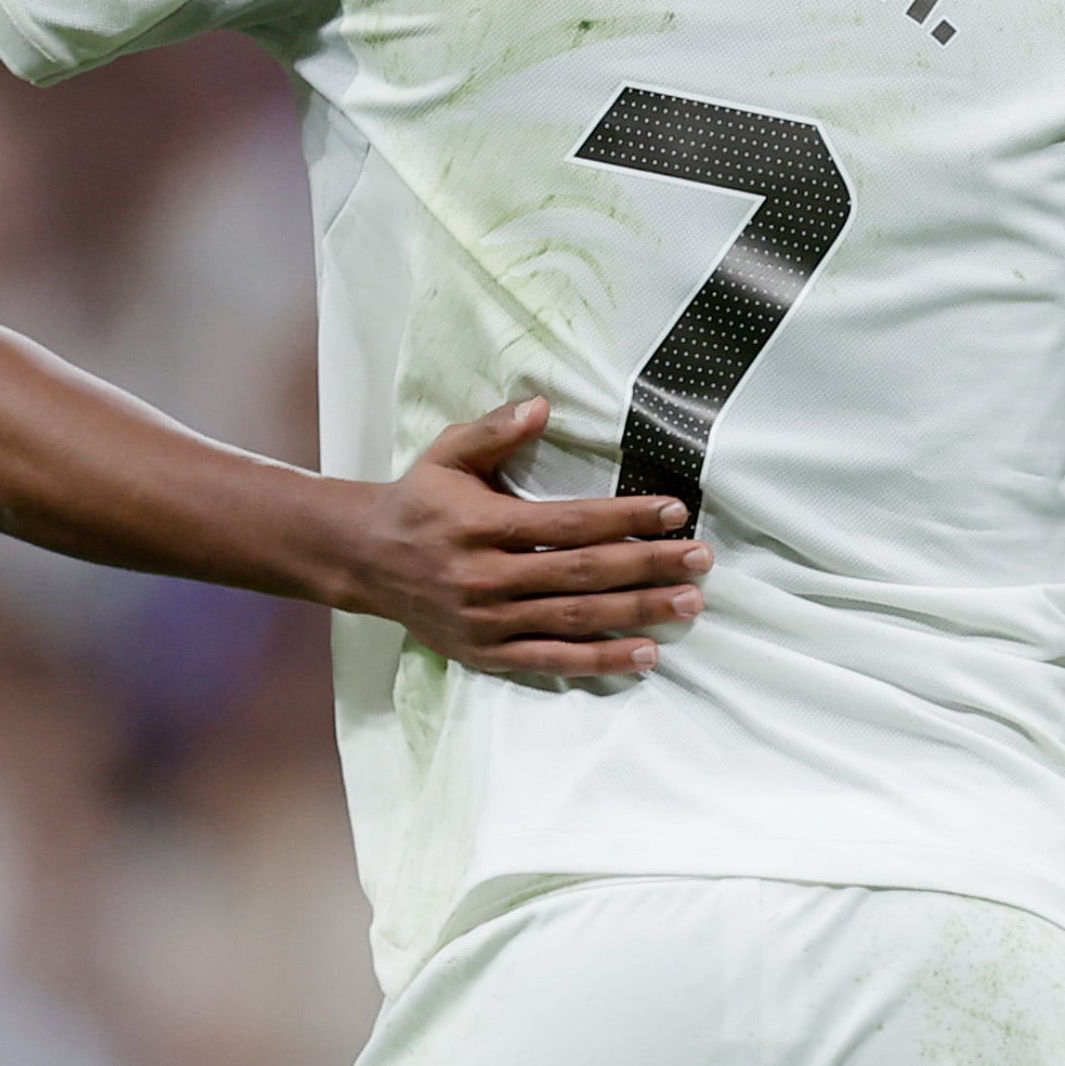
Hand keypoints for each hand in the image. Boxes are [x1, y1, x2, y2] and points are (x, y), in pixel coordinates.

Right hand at [344, 399, 708, 677]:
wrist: (364, 559)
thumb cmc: (418, 500)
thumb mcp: (447, 453)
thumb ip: (495, 430)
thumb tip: (541, 404)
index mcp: (481, 525)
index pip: (568, 522)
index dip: (624, 518)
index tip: (673, 511)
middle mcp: (486, 576)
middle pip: (581, 573)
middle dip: (646, 566)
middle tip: (700, 559)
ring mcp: (487, 621)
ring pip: (574, 619)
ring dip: (636, 612)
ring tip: (688, 603)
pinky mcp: (487, 653)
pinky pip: (552, 659)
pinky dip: (600, 661)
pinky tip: (645, 655)